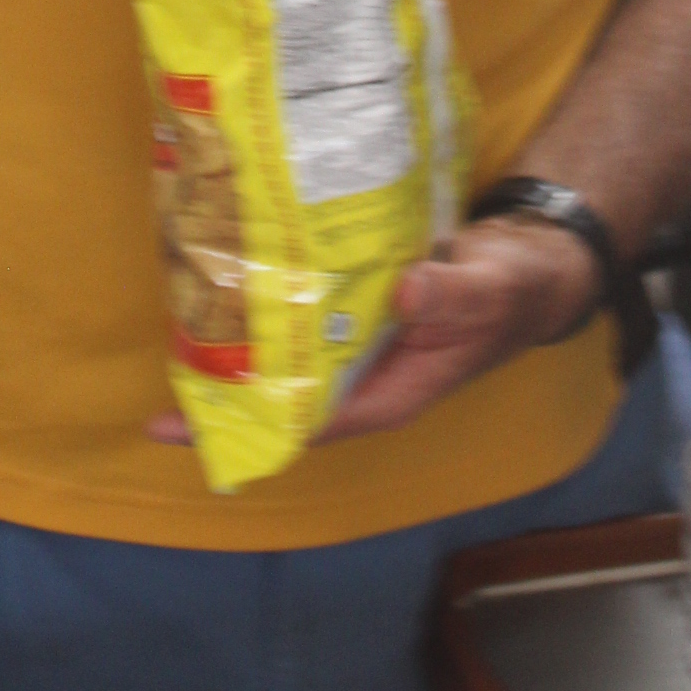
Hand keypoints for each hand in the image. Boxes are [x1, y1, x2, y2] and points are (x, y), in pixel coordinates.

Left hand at [144, 215, 599, 449]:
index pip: (305, 420)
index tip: (183, 427)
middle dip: (224, 389)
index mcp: (388, 392)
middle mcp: (362, 374)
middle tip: (162, 373)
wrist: (528, 263)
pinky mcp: (353, 304)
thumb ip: (452, 297)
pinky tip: (230, 268)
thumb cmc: (510, 291)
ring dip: (241, 340)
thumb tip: (406, 292)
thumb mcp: (488, 293)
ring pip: (287, 353)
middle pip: (282, 394)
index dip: (245, 424)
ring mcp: (355, 341)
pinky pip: (301, 310)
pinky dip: (269, 297)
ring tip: (180, 317)